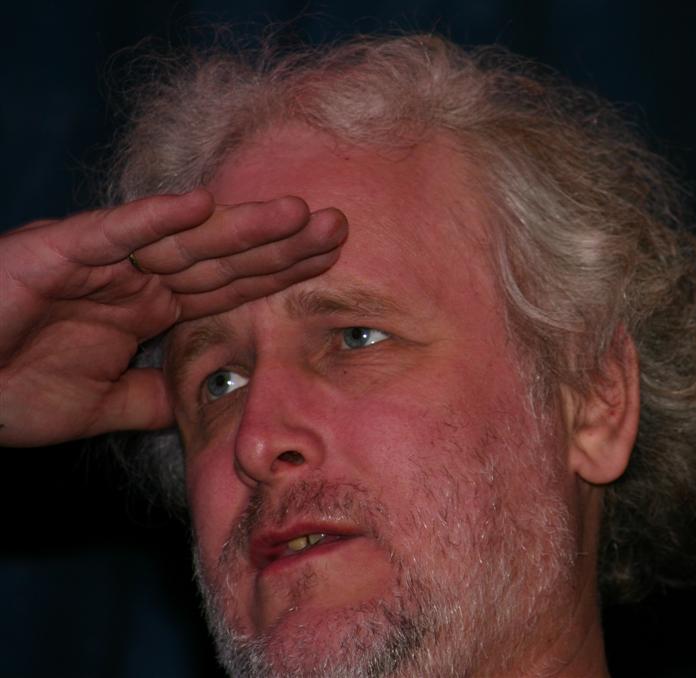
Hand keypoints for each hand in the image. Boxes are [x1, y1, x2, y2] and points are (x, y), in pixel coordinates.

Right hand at [0, 189, 346, 445]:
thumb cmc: (10, 390)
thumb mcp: (103, 406)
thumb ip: (154, 397)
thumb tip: (201, 402)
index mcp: (150, 310)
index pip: (230, 287)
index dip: (280, 273)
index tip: (330, 262)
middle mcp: (135, 279)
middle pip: (222, 257)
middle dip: (281, 243)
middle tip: (340, 226)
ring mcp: (100, 263)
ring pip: (182, 239)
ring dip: (238, 224)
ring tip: (296, 211)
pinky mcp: (55, 253)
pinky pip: (111, 233)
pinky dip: (152, 218)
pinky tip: (201, 204)